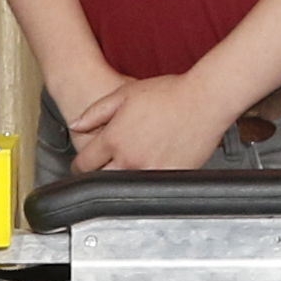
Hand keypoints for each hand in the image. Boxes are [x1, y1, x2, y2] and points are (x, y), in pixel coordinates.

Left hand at [70, 68, 229, 173]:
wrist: (205, 99)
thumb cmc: (169, 93)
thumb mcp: (123, 94)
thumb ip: (94, 112)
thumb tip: (75, 125)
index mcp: (114, 139)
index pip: (84, 164)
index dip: (79, 166)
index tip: (83, 165)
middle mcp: (131, 158)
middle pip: (101, 180)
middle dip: (98, 175)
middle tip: (104, 167)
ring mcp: (151, 170)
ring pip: (125, 187)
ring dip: (122, 179)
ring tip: (130, 164)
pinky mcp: (171, 176)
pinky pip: (151, 187)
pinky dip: (146, 180)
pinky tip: (151, 164)